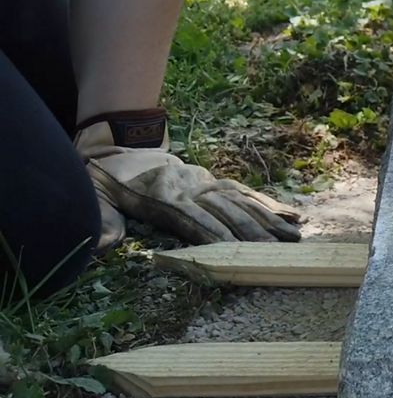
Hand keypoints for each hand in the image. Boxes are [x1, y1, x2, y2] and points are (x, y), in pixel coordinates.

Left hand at [74, 111, 301, 249]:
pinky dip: (270, 205)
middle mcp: (192, 188)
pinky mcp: (216, 182)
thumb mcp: (94, 196)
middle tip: (276, 249)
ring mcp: (207, 184)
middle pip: (226, 210)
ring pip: (242, 201)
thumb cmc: (107, 179)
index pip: (193, 217)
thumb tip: (99, 247)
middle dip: (252, 230)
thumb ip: (101, 221)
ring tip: (294, 237)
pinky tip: (291, 216)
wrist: (120, 148)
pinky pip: (246, 193)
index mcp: (163, 196)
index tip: (236, 247)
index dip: (214, 231)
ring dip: (270, 220)